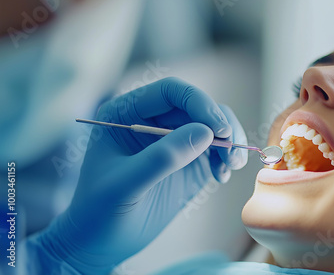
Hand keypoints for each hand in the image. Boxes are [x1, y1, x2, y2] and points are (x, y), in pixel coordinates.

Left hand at [31, 77, 247, 273]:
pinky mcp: (187, 161)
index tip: (219, 129)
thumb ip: (163, 157)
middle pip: (198, 106)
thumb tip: (206, 132)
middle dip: (220, 126)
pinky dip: (225, 157)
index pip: (171, 92)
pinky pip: (215, 147)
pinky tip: (221, 176)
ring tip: (232, 166)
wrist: (101, 242)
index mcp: (127, 113)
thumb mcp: (126, 185)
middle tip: (231, 154)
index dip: (199, 103)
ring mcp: (171, 140)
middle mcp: (152, 120)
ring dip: (229, 141)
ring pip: (211, 124)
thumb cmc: (100, 211)